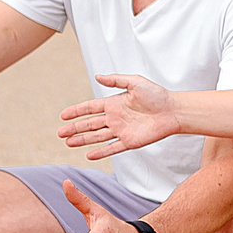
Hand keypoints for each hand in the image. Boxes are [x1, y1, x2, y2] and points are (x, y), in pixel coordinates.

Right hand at [56, 73, 179, 159]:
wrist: (173, 111)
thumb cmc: (156, 94)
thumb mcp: (135, 82)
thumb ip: (116, 80)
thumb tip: (97, 76)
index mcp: (114, 103)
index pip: (90, 108)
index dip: (76, 111)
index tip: (63, 116)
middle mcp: (115, 118)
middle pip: (90, 124)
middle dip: (74, 129)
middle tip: (60, 133)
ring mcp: (121, 131)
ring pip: (97, 137)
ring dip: (83, 140)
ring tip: (68, 143)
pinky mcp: (130, 142)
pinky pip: (112, 148)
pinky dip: (101, 152)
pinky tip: (89, 155)